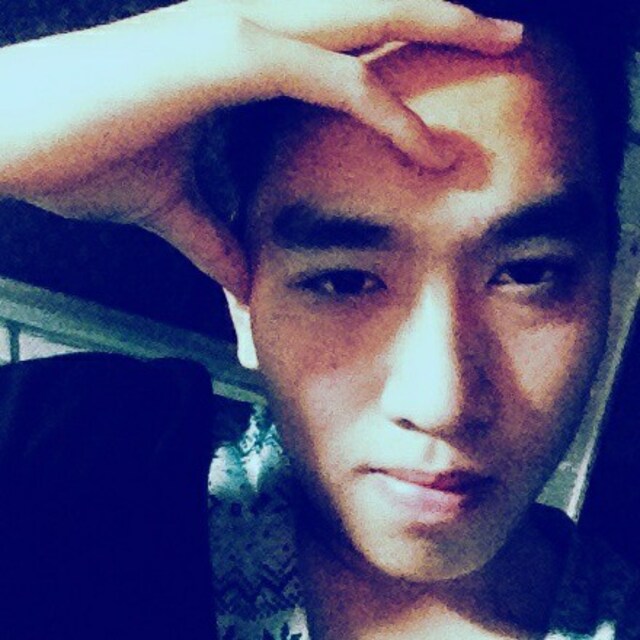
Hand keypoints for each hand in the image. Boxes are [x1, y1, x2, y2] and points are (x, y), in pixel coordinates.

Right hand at [0, 0, 521, 299]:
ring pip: (361, 17)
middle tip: (509, 33)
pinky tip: (426, 147)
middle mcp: (245, 27)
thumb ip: (220, 239)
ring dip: (435, 28)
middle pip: (369, 9)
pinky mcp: (219, 55)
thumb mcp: (175, 207)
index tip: (451, 85)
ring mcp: (234, 32)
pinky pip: (323, 79)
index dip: (402, 56)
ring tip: (501, 43)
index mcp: (239, 56)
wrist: (11, 139)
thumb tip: (253, 282)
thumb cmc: (83, 157)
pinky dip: (379, 112)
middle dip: (442, 17)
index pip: (343, 44)